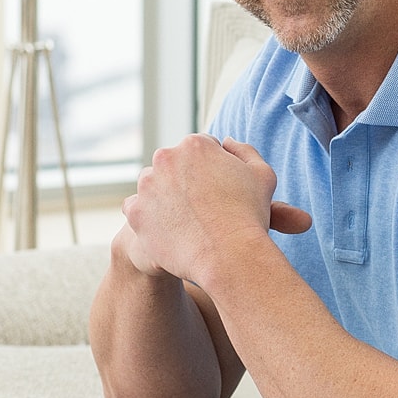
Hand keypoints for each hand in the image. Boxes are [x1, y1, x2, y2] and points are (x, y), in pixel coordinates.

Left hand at [121, 135, 310, 280]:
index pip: (200, 149)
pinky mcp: (136, 213)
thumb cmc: (250, 216)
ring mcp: (147, 186)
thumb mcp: (262, 175)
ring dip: (165, 196)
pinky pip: (137, 210)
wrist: (229, 256)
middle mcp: (166, 158)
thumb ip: (244, 151)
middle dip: (186, 180)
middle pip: (173, 164)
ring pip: (153, 185)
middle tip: (205, 206)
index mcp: (195, 145)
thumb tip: (225, 141)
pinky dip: (150, 217)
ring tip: (188, 219)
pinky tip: (170, 229)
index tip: (221, 189)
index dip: (213, 169)